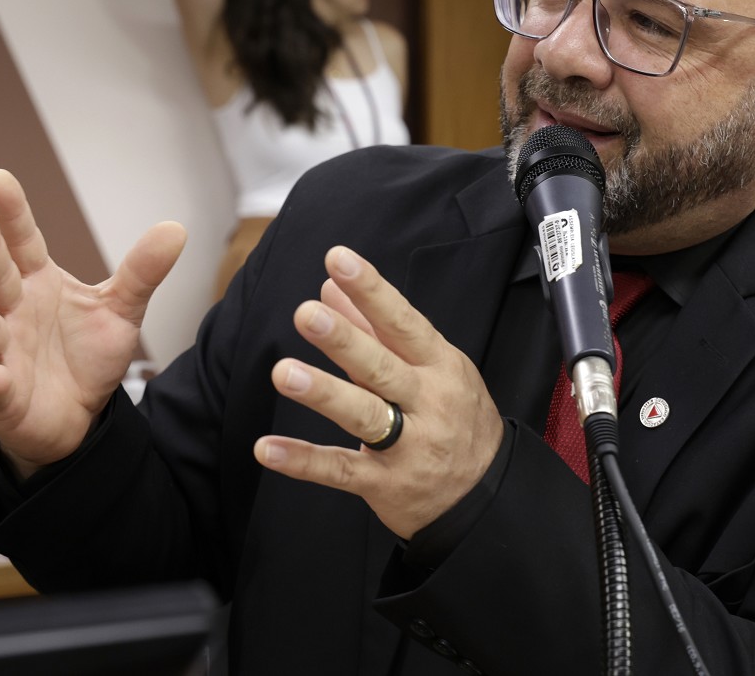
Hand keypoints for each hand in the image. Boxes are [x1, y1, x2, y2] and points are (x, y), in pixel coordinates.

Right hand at [0, 170, 185, 477]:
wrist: (76, 416)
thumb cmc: (85, 355)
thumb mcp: (120, 309)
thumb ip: (141, 271)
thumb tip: (177, 227)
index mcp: (35, 283)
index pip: (22, 242)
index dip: (11, 213)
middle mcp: (10, 312)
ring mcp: (0, 355)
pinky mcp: (4, 398)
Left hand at [253, 247, 504, 539]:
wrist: (486, 494)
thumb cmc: (454, 415)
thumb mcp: (431, 366)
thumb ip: (376, 328)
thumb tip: (331, 286)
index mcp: (440, 366)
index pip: (403, 322)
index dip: (372, 291)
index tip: (339, 261)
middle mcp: (427, 402)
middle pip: (382, 368)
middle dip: (345, 340)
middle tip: (306, 314)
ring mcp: (408, 447)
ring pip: (364, 416)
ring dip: (324, 394)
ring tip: (285, 372)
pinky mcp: (385, 485)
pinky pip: (340, 471)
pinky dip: (303, 462)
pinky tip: (268, 448)